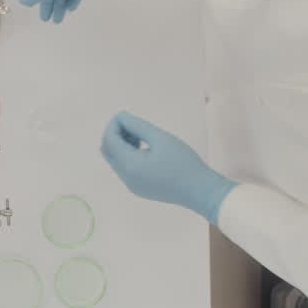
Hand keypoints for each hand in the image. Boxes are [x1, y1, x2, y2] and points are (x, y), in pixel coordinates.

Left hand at [99, 111, 236, 223]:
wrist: (200, 191)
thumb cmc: (184, 163)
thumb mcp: (161, 139)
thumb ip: (138, 126)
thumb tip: (121, 116)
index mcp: (129, 166)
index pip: (109, 140)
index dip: (114, 125)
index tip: (125, 115)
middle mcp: (126, 178)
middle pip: (108, 151)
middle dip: (115, 134)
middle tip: (132, 125)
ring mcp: (131, 185)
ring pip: (115, 160)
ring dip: (121, 145)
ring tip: (141, 136)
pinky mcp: (138, 188)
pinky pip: (125, 169)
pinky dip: (128, 155)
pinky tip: (144, 149)